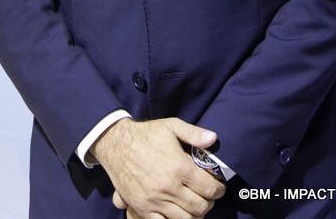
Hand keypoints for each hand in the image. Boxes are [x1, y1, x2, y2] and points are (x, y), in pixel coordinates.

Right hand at [91, 116, 225, 217]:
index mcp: (179, 167)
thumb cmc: (146, 134)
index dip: (219, 190)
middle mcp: (169, 187)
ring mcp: (155, 200)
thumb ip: (194, 133)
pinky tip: (178, 212)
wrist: (116, 144)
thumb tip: (214, 139)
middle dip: (209, 203)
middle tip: (209, 197)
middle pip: (200, 207)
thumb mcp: (172, 126)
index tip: (219, 187)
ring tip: (196, 205)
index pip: (209, 188)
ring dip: (195, 215)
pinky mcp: (142, 208)